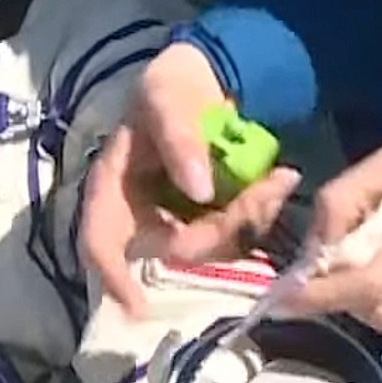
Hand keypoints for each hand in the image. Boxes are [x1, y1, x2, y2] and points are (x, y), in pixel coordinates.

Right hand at [80, 43, 301, 313]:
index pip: (100, 241)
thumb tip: (197, 191)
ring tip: (281, 178)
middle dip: (224, 226)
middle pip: (176, 247)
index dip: (113, 277)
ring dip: (251, 217)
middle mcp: (142, 212)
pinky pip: (237, 231)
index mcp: (114, 186)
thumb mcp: (166, 97)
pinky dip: (261, 210)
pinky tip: (280, 180)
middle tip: (267, 188)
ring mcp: (179, 218)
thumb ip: (178, 138)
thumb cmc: (171, 86)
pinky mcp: (211, 217)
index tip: (137, 306)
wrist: (206, 77)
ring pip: (214, 244)